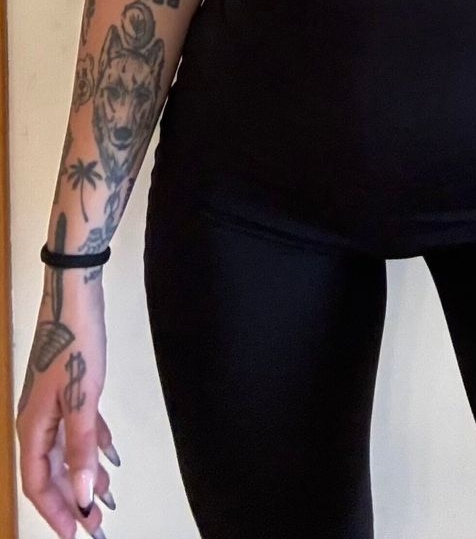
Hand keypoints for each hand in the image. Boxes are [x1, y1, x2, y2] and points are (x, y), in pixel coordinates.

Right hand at [16, 277, 116, 537]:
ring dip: (87, 474)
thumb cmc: (75, 343)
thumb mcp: (82, 399)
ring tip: (110, 497)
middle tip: (99, 525)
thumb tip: (82, 498)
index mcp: (32, 427)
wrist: (74, 292)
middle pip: (54, 471)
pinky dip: (94, 443)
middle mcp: (37, 420)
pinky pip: (79, 427)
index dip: (56, 513)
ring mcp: (52, 403)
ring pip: (68, 450)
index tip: (76, 536)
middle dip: (74, 500)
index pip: (39, 484)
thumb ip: (81, 448)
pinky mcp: (69, 388)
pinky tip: (112, 455)